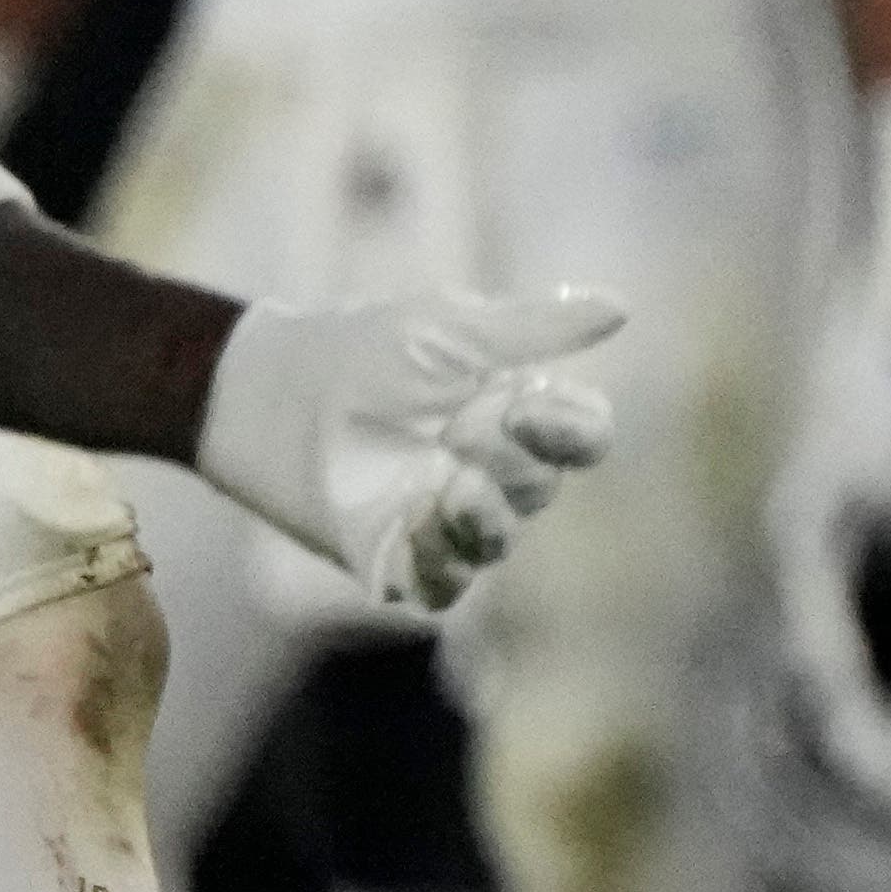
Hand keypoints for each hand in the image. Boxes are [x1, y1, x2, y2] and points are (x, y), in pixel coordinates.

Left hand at [195, 285, 624, 612]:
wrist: (267, 397)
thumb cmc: (360, 349)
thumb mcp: (451, 330)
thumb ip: (537, 328)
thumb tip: (622, 308)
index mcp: (515, 411)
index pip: (583, 435)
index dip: (572, 431)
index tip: (529, 412)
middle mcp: (491, 468)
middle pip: (543, 487)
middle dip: (505, 463)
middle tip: (453, 433)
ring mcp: (448, 517)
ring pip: (502, 540)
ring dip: (481, 518)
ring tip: (443, 489)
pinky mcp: (402, 558)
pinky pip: (449, 583)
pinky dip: (441, 561)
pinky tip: (414, 526)